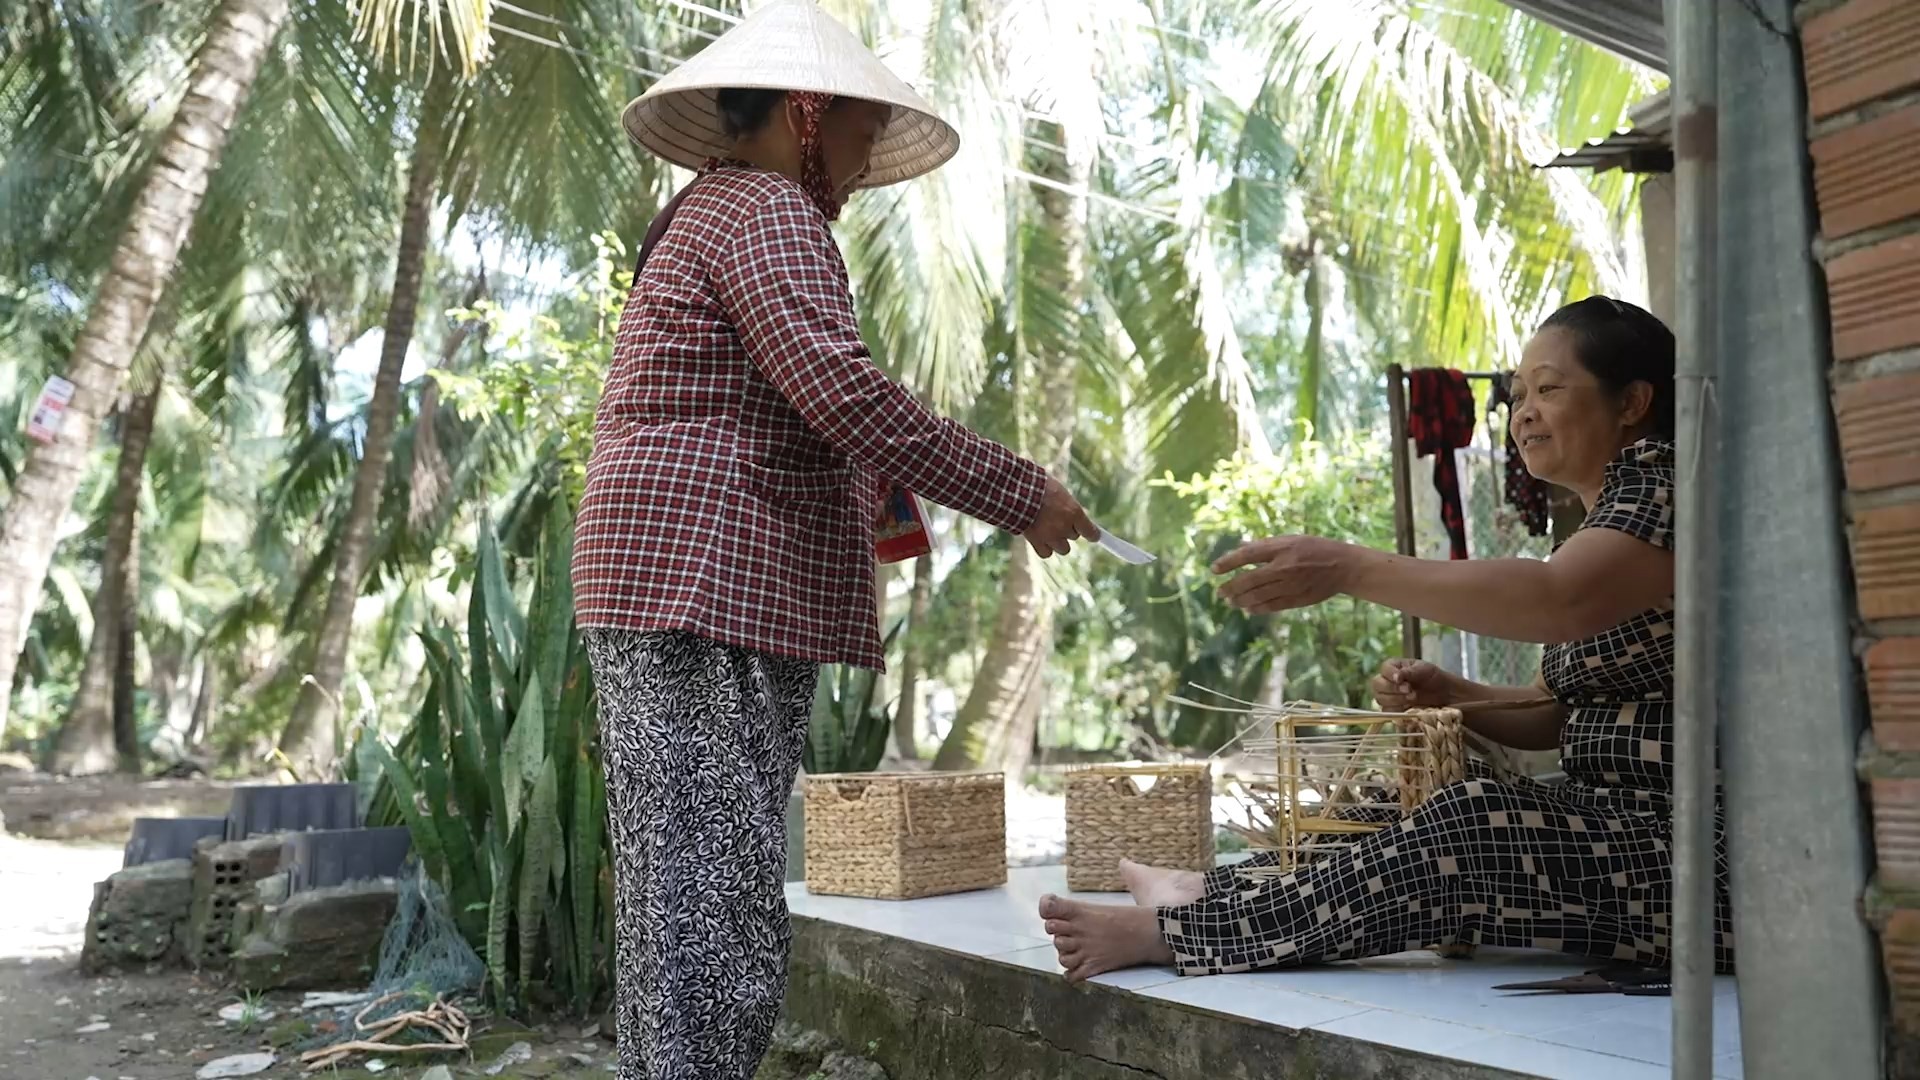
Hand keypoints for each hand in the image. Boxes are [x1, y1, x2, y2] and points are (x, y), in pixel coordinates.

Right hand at [1024, 476, 1097, 557]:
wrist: (1017, 490)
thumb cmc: (1038, 485)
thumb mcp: (1060, 491)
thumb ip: (1069, 506)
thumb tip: (1075, 516)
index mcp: (1074, 512)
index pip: (1091, 531)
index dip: (1092, 534)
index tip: (1095, 536)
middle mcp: (1065, 527)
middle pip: (1074, 537)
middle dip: (1068, 529)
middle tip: (1059, 520)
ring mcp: (1051, 536)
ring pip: (1063, 549)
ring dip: (1059, 542)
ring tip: (1049, 530)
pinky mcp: (1036, 542)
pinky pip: (1046, 553)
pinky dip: (1045, 548)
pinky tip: (1040, 539)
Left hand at [1212, 536, 1355, 613]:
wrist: (1343, 566)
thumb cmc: (1314, 548)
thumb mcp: (1291, 539)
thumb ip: (1266, 545)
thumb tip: (1240, 548)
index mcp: (1282, 547)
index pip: (1248, 555)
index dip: (1228, 562)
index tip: (1214, 569)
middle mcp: (1285, 566)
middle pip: (1250, 579)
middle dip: (1230, 587)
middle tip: (1219, 592)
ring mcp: (1291, 584)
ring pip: (1258, 595)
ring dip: (1240, 600)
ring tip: (1230, 602)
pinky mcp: (1298, 598)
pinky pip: (1272, 606)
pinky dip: (1257, 608)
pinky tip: (1247, 608)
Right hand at [1370, 658, 1454, 710]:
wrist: (1445, 694)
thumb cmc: (1434, 677)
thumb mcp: (1424, 669)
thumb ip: (1409, 672)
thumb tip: (1396, 677)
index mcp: (1393, 667)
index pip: (1383, 669)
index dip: (1390, 675)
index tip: (1402, 680)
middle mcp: (1387, 681)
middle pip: (1377, 685)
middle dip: (1393, 689)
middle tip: (1409, 691)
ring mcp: (1388, 696)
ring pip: (1381, 699)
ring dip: (1396, 700)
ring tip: (1413, 698)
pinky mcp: (1393, 710)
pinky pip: (1388, 712)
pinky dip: (1397, 711)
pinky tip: (1410, 708)